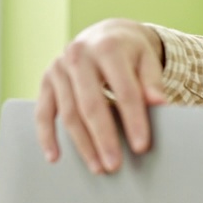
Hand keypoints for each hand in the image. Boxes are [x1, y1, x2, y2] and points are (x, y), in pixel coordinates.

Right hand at [37, 18, 165, 171]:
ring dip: (82, 144)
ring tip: (98, 167)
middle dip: (104, 138)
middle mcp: (79, 55)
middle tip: (115, 165)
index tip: (141, 146)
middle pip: (91, 104)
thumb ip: (152, 81)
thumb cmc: (130, 53)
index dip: (134, 120)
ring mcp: (59, 68)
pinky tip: (55, 157)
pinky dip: (47, 136)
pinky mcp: (46, 80)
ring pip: (69, 113)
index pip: (124, 90)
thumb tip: (159, 104)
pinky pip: (43, 112)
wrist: (105, 34)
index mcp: (108, 48)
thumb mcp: (147, 60)